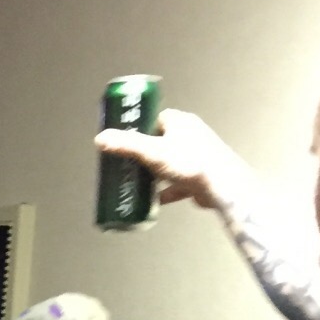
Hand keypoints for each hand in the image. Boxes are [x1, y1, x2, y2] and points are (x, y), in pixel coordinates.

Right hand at [95, 108, 246, 210]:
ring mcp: (197, 155)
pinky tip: (155, 200)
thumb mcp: (152, 152)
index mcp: (180, 121)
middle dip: (145, 153)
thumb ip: (126, 145)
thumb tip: (100, 138)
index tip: (127, 139)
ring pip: (170, 162)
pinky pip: (178, 182)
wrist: (220, 185)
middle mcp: (191, 135)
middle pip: (161, 141)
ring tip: (138, 181)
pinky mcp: (200, 175)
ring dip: (155, 173)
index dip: (140, 128)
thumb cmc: (189, 162)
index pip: (156, 119)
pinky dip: (167, 191)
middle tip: (129, 163)